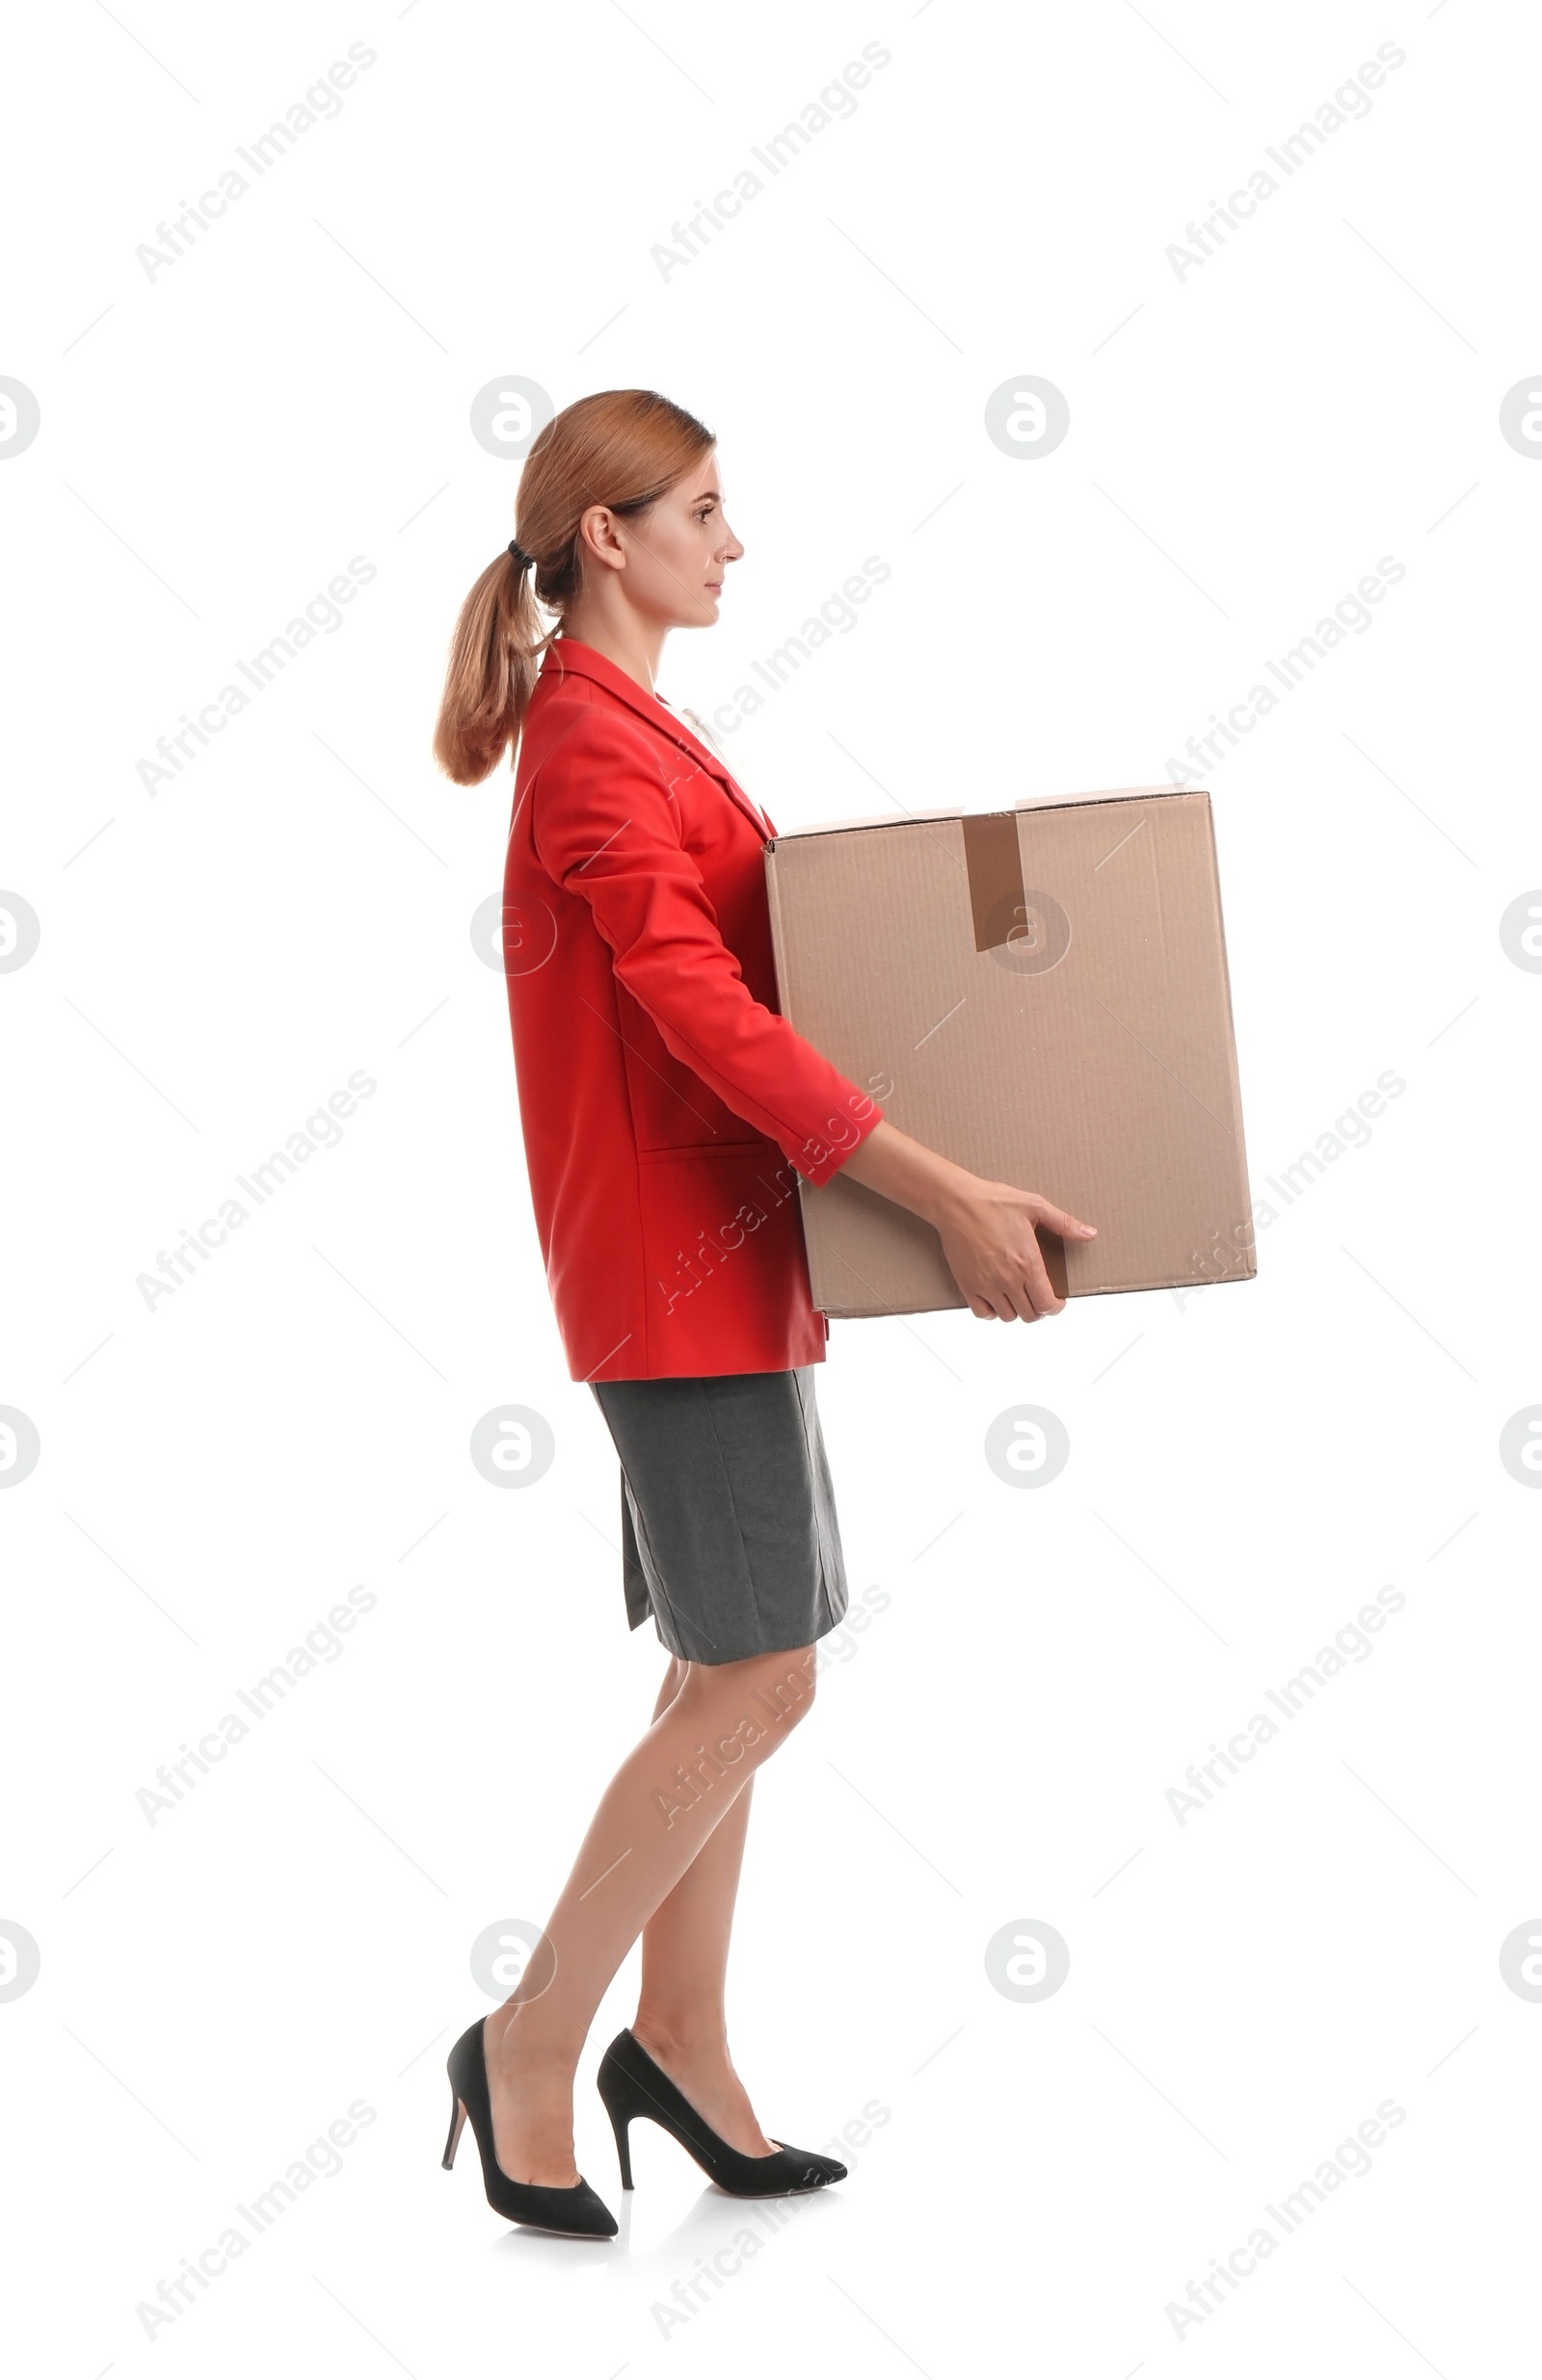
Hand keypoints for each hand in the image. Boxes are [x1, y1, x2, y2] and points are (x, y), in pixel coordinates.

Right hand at [932, 1177, 1096, 1322]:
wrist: (957, 1202)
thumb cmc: (994, 1201)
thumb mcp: (1035, 1206)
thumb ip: (1064, 1223)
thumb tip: (1090, 1234)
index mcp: (1028, 1263)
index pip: (1046, 1304)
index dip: (1055, 1308)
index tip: (1056, 1302)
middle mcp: (1008, 1279)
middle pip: (1029, 1315)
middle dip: (1038, 1310)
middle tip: (1038, 1297)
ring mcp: (986, 1284)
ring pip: (1007, 1316)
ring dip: (1016, 1310)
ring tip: (1018, 1297)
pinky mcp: (967, 1284)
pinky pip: (982, 1313)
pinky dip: (991, 1312)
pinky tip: (996, 1298)